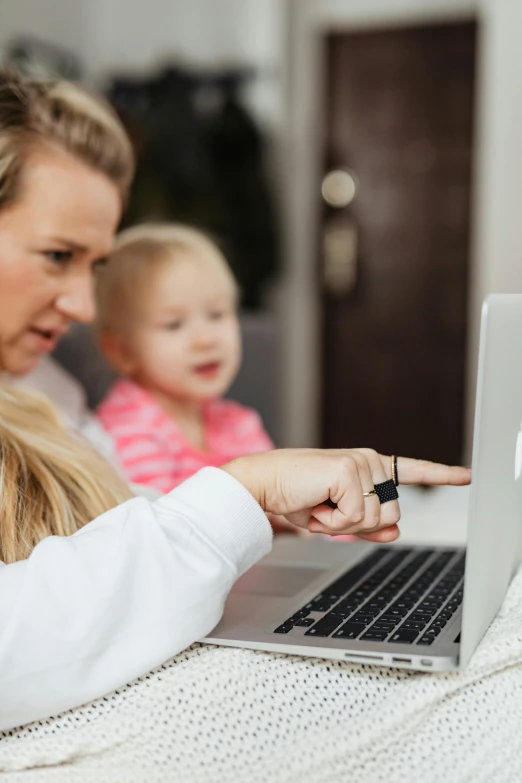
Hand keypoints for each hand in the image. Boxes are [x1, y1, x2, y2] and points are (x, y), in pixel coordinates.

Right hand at [221, 449, 470, 542]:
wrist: (262, 485)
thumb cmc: (295, 497)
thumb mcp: (336, 517)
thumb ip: (369, 525)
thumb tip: (397, 531)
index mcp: (369, 466)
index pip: (411, 470)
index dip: (441, 475)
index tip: (467, 476)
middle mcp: (369, 459)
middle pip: (390, 514)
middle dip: (357, 526)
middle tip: (325, 510)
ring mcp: (362, 462)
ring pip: (374, 518)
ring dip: (342, 524)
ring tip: (318, 505)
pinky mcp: (349, 471)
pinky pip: (355, 517)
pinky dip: (332, 521)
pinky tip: (315, 503)